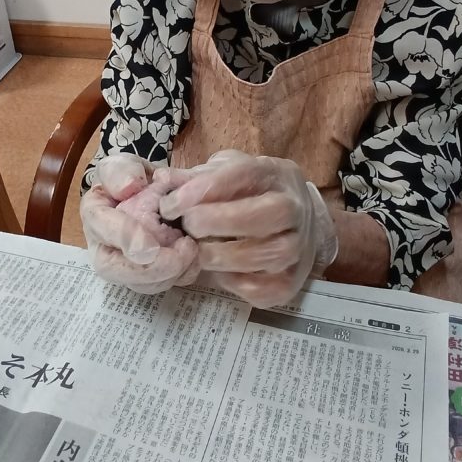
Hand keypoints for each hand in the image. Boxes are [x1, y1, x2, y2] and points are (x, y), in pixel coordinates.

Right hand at [81, 154, 198, 294]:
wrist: (151, 192)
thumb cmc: (133, 178)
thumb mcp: (125, 164)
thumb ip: (121, 170)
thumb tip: (128, 187)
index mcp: (95, 213)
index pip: (101, 227)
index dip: (125, 238)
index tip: (151, 246)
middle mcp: (102, 245)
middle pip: (114, 269)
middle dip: (149, 269)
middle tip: (182, 254)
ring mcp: (123, 265)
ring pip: (140, 283)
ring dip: (169, 274)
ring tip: (193, 250)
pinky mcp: (146, 276)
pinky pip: (161, 285)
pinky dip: (181, 276)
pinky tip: (195, 259)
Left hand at [156, 151, 337, 307]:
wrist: (299, 219)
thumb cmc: (251, 192)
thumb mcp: (226, 171)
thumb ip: (195, 177)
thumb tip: (162, 180)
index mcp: (274, 174)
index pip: (242, 175)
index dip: (202, 190)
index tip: (171, 204)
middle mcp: (294, 208)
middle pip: (261, 216)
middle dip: (216, 223)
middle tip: (189, 227)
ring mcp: (298, 247)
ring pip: (265, 256)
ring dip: (223, 256)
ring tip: (200, 252)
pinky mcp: (292, 281)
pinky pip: (264, 290)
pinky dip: (235, 284)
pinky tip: (221, 272)